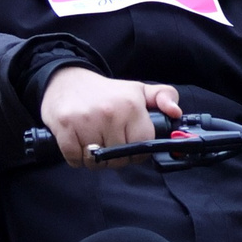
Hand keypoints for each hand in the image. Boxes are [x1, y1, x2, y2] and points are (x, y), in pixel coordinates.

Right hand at [40, 67, 180, 170]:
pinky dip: (76, 158)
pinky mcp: (65, 128)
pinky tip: (78, 144)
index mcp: (131, 105)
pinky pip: (75, 159)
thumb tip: (176, 112)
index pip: (142, 146)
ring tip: (93, 143)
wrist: (67, 80)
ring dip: (94, 159)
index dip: (136, 150)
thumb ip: (164, 97)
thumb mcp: (138, 90)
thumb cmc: (106, 92)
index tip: (128, 144)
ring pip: (96, 162)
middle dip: (114, 157)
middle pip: (118, 158)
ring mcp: (86, 121)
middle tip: (108, 142)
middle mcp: (110, 113)